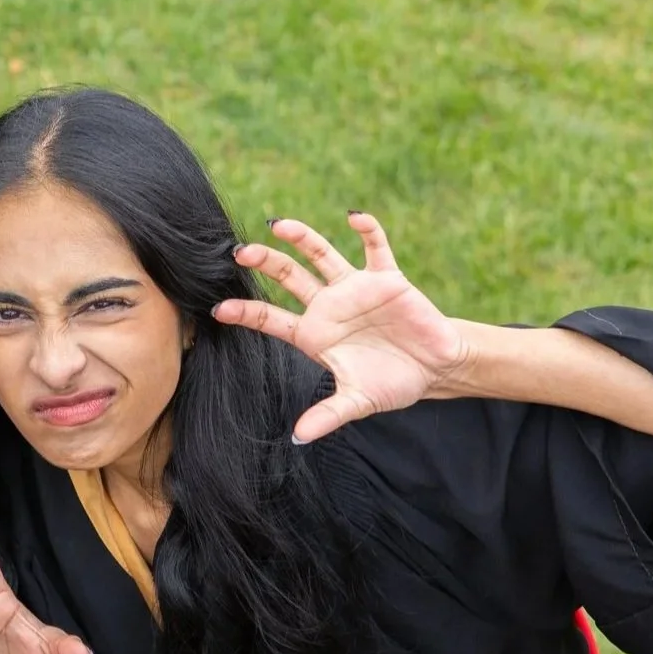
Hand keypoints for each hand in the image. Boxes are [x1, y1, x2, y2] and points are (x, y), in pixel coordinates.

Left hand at [217, 212, 468, 443]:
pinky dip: (367, 230)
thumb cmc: (391, 383)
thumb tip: (299, 437)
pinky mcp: (387, 279)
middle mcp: (328, 307)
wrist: (434, 369)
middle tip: (239, 253)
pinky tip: (354, 216)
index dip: (246, 313)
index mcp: (313, 335)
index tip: (218, 309)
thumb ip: (328, 415)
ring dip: (302, 239)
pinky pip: (375, 247)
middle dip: (265, 264)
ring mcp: (355, 289)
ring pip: (322, 256)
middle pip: (289, 279)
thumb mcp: (357, 402)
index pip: (271, 320)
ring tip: (278, 225)